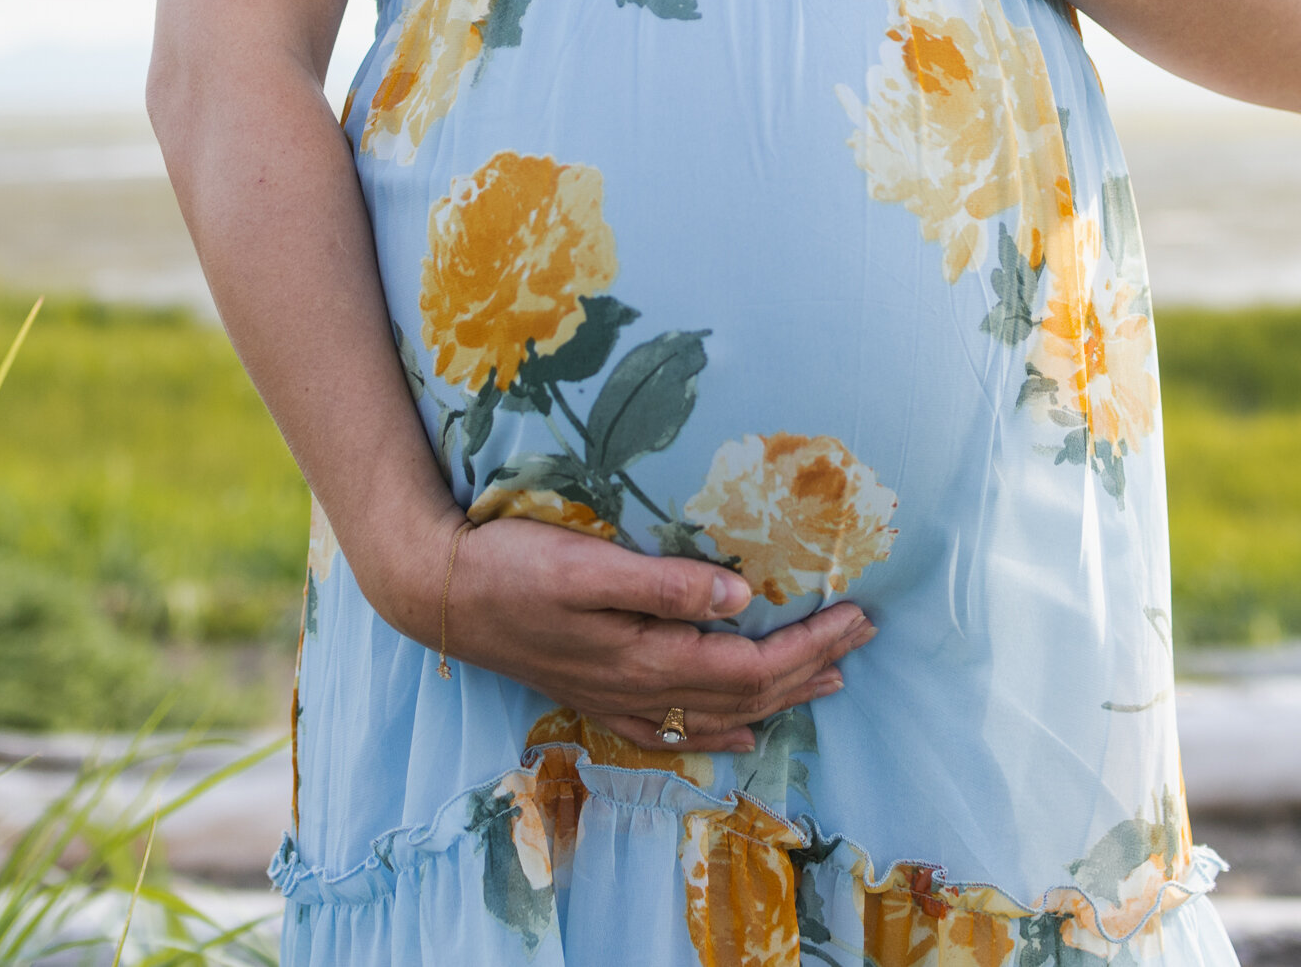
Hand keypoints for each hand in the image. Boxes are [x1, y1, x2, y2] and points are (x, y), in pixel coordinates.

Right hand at [432, 515, 876, 754]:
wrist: (437, 593)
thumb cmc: (511, 566)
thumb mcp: (587, 565)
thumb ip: (664, 583)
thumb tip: (740, 598)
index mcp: (645, 656)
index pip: (751, 666)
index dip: (810, 645)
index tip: (857, 615)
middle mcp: (638, 689)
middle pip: (746, 694)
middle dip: (811, 667)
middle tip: (863, 636)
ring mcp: (615, 698)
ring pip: (716, 716)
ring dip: (778, 701)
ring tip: (826, 681)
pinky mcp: (595, 693)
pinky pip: (670, 730)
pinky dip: (715, 732)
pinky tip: (737, 734)